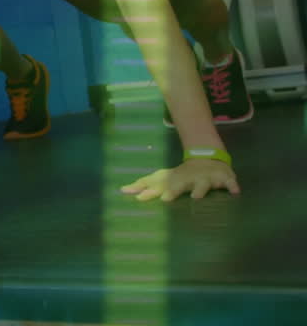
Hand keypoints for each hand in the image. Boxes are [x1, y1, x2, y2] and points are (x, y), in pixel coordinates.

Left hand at [120, 158, 239, 200]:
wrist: (205, 159)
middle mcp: (188, 178)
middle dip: (173, 190)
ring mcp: (205, 178)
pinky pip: (229, 183)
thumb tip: (121, 190)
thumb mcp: (161, 177)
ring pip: (204, 185)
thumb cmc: (179, 174)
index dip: (149, 191)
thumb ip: (143, 184)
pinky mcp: (222, 178)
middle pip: (179, 184)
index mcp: (173, 180)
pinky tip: (235, 192)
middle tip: (165, 198)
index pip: (158, 185)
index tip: (138, 198)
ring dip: (200, 190)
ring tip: (197, 198)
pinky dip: (232, 186)